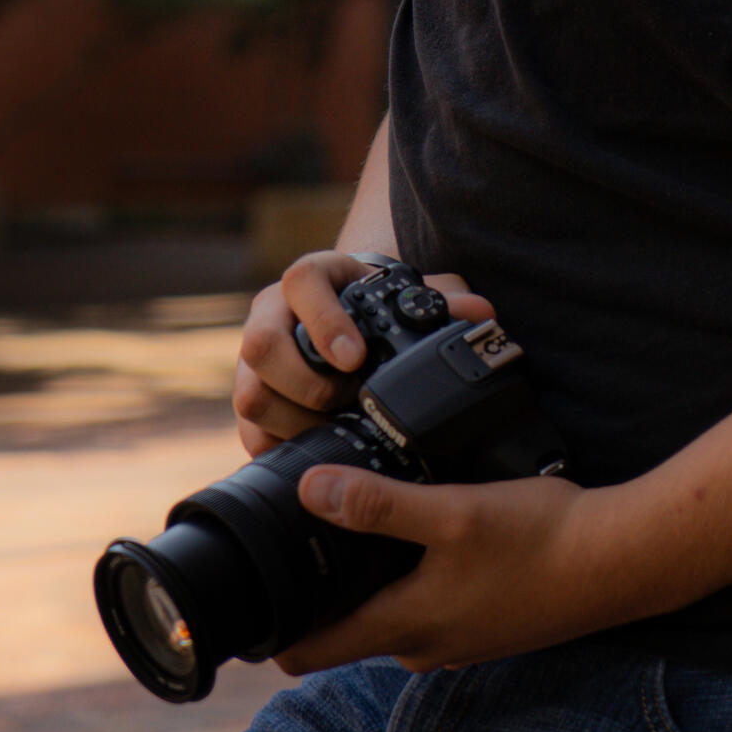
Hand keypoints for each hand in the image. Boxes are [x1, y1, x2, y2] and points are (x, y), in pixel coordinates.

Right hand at [231, 255, 495, 456]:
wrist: (352, 326)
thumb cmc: (381, 310)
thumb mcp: (412, 297)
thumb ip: (446, 301)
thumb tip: (481, 314)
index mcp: (311, 280)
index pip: (302, 282)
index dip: (324, 321)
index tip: (355, 358)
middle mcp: (271, 316)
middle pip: (260, 346)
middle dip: (306, 383)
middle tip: (348, 398)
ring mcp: (255, 363)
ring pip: (251, 396)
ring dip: (298, 421)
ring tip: (340, 427)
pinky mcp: (253, 402)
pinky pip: (250, 433)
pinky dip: (286, 448)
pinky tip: (321, 451)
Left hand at [275, 470, 638, 673]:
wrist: (620, 561)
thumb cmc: (540, 540)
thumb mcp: (452, 513)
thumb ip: (380, 506)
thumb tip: (311, 494)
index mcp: (405, 627)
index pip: (308, 652)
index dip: (268, 631)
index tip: (244, 595)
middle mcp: (424, 646)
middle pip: (344, 630)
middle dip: (316, 595)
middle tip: (296, 538)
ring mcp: (458, 638)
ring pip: (387, 614)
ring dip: (367, 582)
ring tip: (355, 526)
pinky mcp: (486, 621)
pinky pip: (426, 605)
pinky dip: (410, 578)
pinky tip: (424, 537)